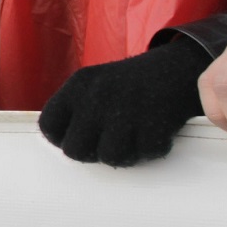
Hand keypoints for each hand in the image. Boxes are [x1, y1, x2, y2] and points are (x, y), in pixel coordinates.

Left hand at [39, 35, 209, 166]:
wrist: (177, 69)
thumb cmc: (130, 85)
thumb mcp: (94, 84)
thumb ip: (74, 111)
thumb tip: (60, 144)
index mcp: (78, 86)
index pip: (48, 125)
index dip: (59, 139)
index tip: (74, 138)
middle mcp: (97, 97)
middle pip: (74, 150)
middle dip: (90, 153)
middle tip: (106, 143)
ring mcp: (126, 111)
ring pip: (109, 157)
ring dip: (123, 154)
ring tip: (132, 139)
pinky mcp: (154, 124)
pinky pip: (143, 154)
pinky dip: (150, 149)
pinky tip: (153, 133)